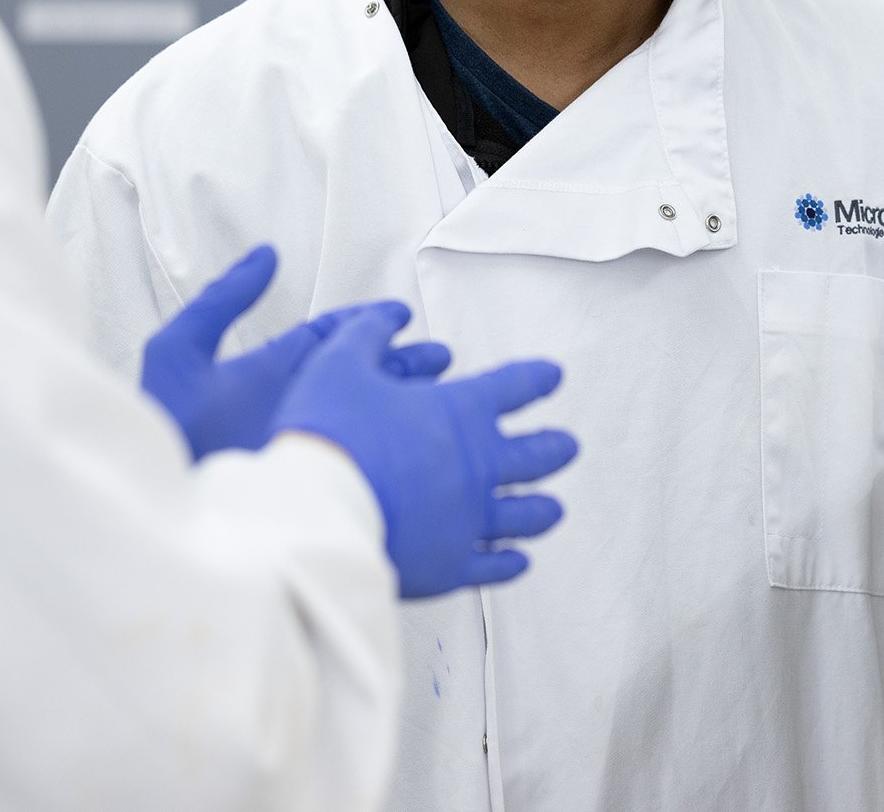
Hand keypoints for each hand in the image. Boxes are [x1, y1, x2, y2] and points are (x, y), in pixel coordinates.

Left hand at [140, 245, 451, 461]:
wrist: (166, 507)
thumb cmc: (167, 432)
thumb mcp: (181, 351)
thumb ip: (222, 300)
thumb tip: (265, 254)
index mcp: (272, 371)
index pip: (330, 339)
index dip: (366, 323)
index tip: (400, 314)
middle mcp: (298, 404)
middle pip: (363, 374)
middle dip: (404, 361)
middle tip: (442, 355)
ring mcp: (313, 442)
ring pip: (374, 410)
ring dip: (410, 396)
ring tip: (445, 383)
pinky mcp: (325, 478)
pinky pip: (372, 453)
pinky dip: (401, 439)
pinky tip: (428, 432)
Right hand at [275, 307, 578, 598]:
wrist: (316, 511)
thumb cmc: (328, 433)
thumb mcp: (340, 364)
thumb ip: (368, 334)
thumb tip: (389, 316)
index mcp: (460, 413)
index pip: (514, 386)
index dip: (537, 378)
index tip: (552, 376)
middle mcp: (478, 466)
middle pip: (535, 455)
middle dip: (554, 447)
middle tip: (567, 446)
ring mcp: (469, 519)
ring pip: (524, 516)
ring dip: (542, 509)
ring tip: (555, 508)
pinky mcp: (450, 564)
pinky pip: (492, 566)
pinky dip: (509, 563)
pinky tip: (518, 562)